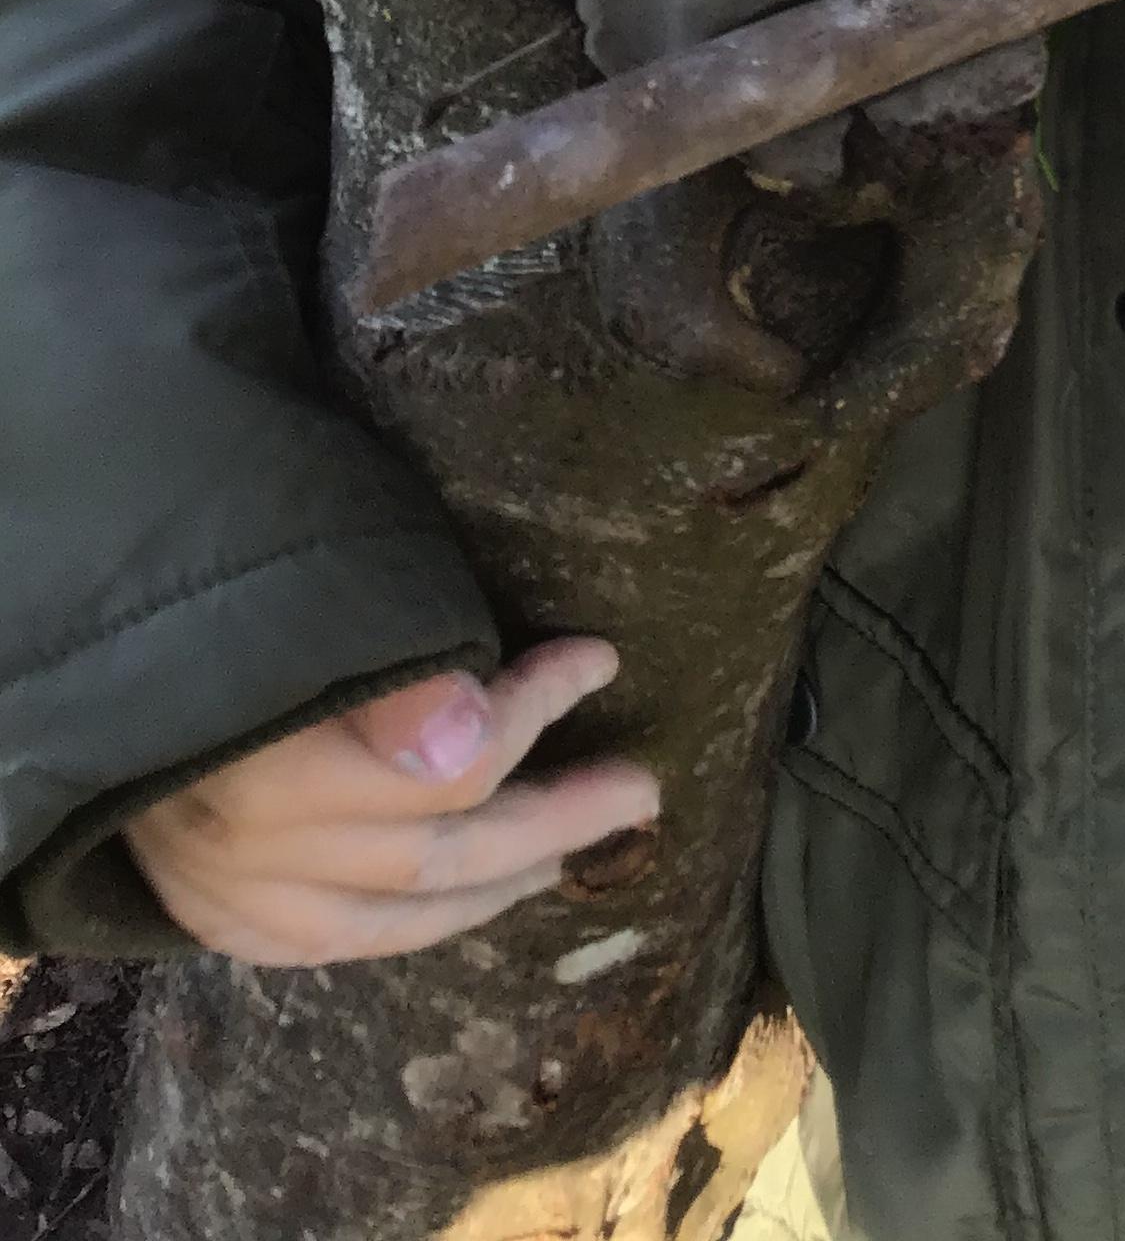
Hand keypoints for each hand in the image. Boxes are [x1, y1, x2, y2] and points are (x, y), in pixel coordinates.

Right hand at [122, 636, 658, 966]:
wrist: (82, 628)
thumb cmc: (218, 582)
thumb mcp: (308, 585)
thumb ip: (391, 667)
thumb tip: (471, 733)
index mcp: (273, 756)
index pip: (446, 765)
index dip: (536, 706)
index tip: (598, 657)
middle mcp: (247, 845)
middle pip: (436, 851)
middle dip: (553, 818)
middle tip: (638, 789)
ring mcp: (226, 893)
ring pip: (396, 918)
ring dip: (500, 882)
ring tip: (573, 850)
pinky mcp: (212, 917)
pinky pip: (332, 947)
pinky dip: (413, 926)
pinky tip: (471, 900)